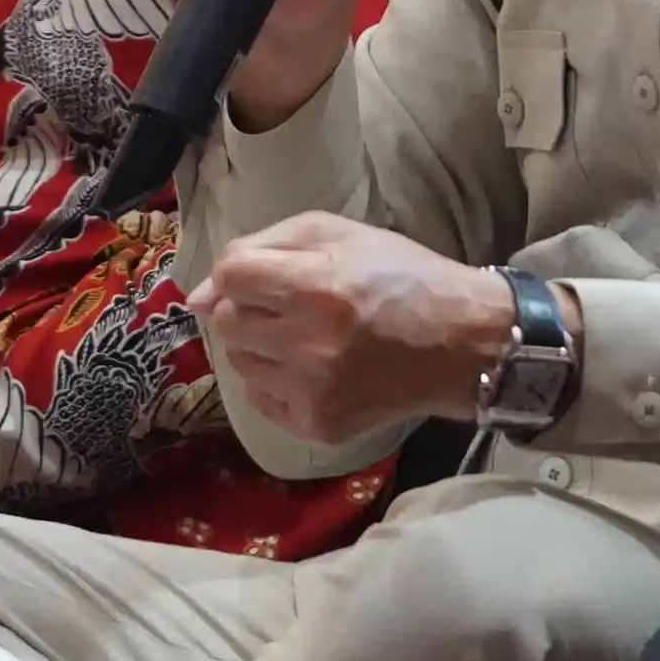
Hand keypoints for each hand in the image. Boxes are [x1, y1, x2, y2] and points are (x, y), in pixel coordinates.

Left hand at [187, 211, 519, 442]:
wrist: (462, 344)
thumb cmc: (403, 276)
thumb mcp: (342, 234)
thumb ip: (264, 247)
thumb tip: (197, 293)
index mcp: (317, 285)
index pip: (230, 275)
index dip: (244, 273)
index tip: (270, 277)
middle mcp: (309, 342)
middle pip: (227, 321)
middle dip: (253, 309)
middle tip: (296, 307)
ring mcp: (311, 391)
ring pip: (239, 362)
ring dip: (262, 345)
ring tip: (308, 338)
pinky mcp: (317, 426)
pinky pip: (260, 400)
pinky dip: (278, 382)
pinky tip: (316, 369)